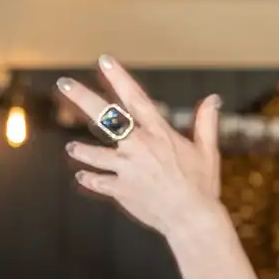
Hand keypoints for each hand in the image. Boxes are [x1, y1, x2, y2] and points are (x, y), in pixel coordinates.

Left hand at [57, 56, 224, 238]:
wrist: (192, 219)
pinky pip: (98, 181)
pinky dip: (90, 178)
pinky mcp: (120, 190)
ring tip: (72, 148)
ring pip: (94, 153)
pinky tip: (82, 176)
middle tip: (64, 84)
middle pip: (105, 116)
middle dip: (82, 97)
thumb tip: (214, 98)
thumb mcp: (208, 151)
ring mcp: (127, 168)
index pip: (135, 98)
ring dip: (81, 150)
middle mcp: (138, 146)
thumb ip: (205, 123)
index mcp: (158, 133)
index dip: (119, 77)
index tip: (104, 60)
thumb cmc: (202, 185)